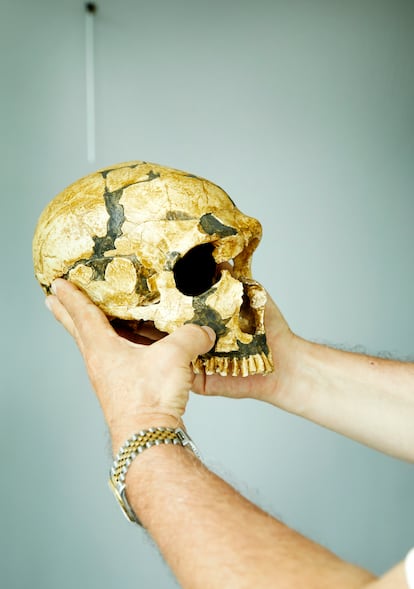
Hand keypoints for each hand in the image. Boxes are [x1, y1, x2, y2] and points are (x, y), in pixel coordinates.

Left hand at [45, 279, 215, 448]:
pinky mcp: (123, 391)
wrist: (148, 437)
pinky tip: (129, 349)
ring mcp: (109, 378)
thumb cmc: (149, 397)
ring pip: (96, 345)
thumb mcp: (174, 356)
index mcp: (103, 348)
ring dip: (89, 329)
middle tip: (52, 299)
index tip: (57, 284)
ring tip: (89, 318)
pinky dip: (116, 347)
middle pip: (79, 330)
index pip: (83, 314)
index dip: (71, 296)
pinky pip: (116, 360)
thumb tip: (204, 332)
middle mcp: (100, 362)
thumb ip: (190, 337)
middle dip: (66, 312)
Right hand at [125, 291, 300, 410]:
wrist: (284, 362)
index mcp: (205, 317)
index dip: (162, 300)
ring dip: (149, 343)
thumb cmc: (269, 328)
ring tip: (128, 331)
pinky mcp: (199, 379)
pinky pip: (179, 373)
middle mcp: (197, 338)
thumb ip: (231, 276)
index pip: (178, 308)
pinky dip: (164, 367)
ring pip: (167, 352)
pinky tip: (149, 356)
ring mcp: (196, 360)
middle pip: (167, 329)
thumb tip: (216, 253)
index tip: (143, 289)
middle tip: (127, 309)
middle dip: (150, 320)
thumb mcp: (250, 292)